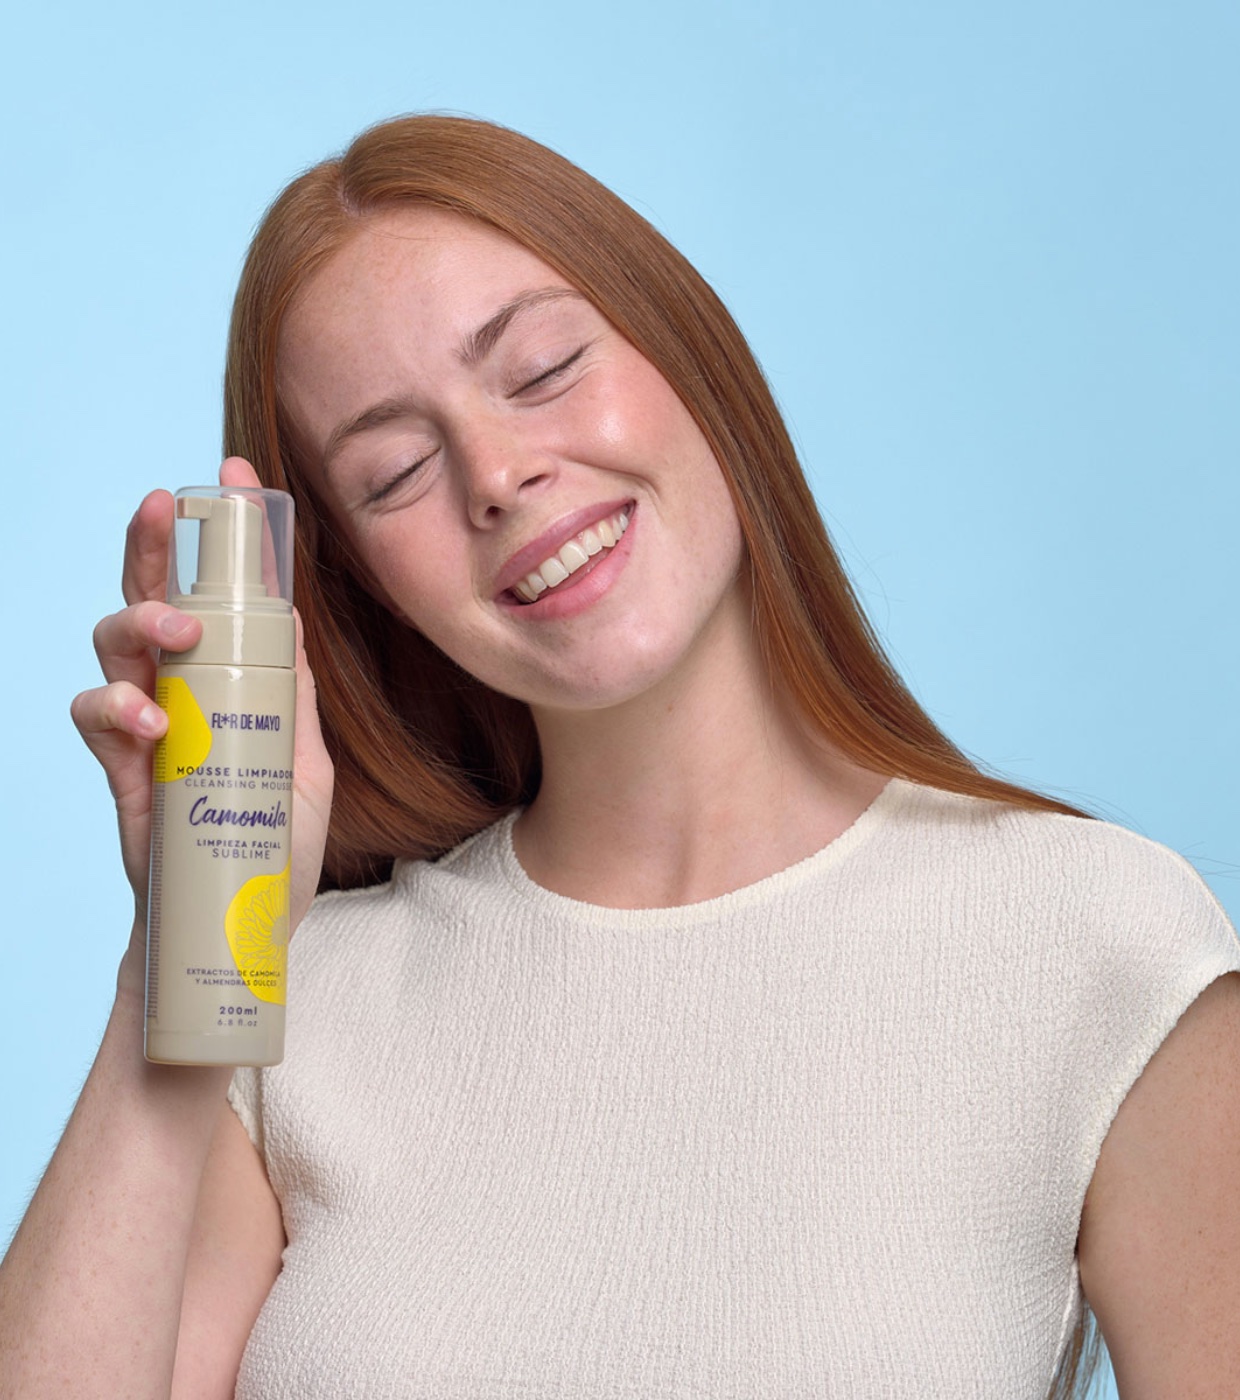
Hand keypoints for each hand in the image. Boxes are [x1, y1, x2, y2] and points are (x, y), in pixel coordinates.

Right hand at [69, 459, 333, 987]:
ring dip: (140, 623)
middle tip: (164, 507)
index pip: (220, 595)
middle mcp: (181, 689)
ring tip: (176, 638)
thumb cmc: (274, 844)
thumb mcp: (305, 764)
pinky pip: (95, 715)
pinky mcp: (121, 768)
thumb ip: (293, 698)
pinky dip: (114, 707)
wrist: (242, 926)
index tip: (232, 477)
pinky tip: (147, 722)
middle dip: (151, 544)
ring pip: (113, 640)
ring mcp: (146, 724)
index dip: (219, 536)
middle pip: (151, 596)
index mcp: (229, 678)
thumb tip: (298, 623)